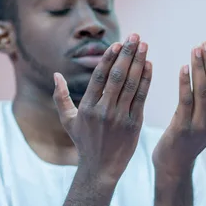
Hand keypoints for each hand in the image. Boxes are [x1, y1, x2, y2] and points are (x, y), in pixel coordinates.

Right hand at [53, 34, 152, 183]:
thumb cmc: (84, 142)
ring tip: (144, 46)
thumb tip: (56, 74)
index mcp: (87, 107)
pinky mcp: (134, 124)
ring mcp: (120, 117)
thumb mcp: (68, 120)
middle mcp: (104, 110)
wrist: (100, 168)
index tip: (118, 43)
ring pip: (132, 85)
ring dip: (139, 63)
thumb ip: (61, 97)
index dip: (109, 58)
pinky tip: (150, 65)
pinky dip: (147, 80)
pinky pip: (142, 98)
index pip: (99, 77)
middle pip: (117, 76)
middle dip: (127, 54)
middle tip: (135, 37)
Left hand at [152, 41, 205, 177]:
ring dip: (198, 68)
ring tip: (194, 51)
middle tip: (204, 45)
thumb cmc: (188, 143)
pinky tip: (183, 68)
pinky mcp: (183, 127)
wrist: (173, 166)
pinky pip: (185, 100)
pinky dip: (185, 82)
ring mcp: (199, 125)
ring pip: (201, 90)